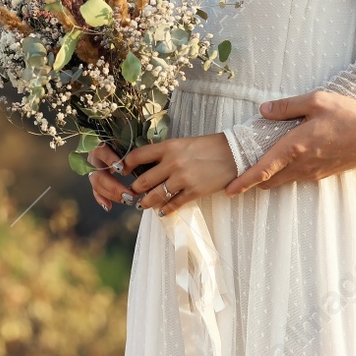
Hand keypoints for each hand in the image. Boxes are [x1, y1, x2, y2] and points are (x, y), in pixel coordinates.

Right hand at [86, 143, 130, 211]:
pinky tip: (109, 206)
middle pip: (99, 173)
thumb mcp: (127, 141)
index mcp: (100, 144)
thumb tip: (147, 157)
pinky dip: (101, 199)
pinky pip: (95, 191)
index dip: (110, 160)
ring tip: (126, 200)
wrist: (114, 141)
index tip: (122, 169)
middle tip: (130, 195)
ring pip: (96, 184)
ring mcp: (92, 168)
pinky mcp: (94, 178)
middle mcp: (94, 157)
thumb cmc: (125, 141)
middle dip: (114, 186)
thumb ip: (131, 148)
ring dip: (111, 194)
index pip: (101, 151)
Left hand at [119, 135, 236, 218]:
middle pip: (143, 180)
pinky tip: (161, 212)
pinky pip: (174, 204)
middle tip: (131, 192)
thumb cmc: (207, 147)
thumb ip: (165, 153)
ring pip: (155, 195)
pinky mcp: (194, 191)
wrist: (233, 153)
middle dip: (135, 189)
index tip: (122, 170)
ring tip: (142, 204)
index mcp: (168, 147)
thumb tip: (147, 165)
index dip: (126, 165)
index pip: (137, 156)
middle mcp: (172, 163)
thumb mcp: (182, 143)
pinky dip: (165, 210)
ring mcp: (183, 179)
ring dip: (146, 202)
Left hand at [224, 91, 355, 194]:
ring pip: (284, 179)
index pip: (262, 169)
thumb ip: (286, 106)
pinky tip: (289, 158)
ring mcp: (315, 172)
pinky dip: (287, 172)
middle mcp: (303, 164)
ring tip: (260, 164)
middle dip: (253, 179)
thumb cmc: (349, 116)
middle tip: (238, 172)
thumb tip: (262, 110)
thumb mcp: (316, 101)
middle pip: (269, 180)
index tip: (228, 190)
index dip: (243, 181)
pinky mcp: (325, 173)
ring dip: (270, 175)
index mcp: (295, 147)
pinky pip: (298, 176)